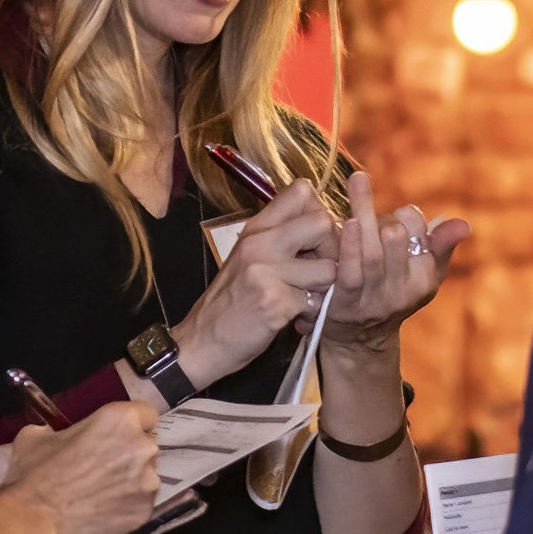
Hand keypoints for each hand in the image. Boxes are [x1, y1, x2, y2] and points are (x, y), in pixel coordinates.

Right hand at [0, 401, 161, 533]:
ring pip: (146, 477)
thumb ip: (58, 430)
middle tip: (103, 468)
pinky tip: (103, 513)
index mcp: (119, 420)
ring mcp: (148, 482)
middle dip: (129, 455)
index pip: (146, 414)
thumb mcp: (36, 437)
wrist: (34, 522)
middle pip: (146, 446)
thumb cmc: (35, 475)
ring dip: (130, 482)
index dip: (133, 425)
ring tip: (100, 495)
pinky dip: (126, 507)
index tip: (118, 436)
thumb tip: (55, 434)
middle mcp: (142, 448)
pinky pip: (140, 504)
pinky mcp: (145, 512)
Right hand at [172, 182, 334, 384]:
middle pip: (323, 223)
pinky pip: (316, 301)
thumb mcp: (247, 257)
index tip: (313, 238)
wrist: (200, 342)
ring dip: (323, 287)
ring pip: (328, 268)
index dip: (318, 213)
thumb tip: (321, 222)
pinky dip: (311, 312)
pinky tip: (294, 316)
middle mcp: (259, 243)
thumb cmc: (230, 301)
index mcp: (255, 229)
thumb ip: (278, 236)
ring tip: (305, 297)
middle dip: (332, 250)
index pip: (301, 191)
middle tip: (318, 270)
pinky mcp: (275, 302)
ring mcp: (266, 272)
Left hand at [324, 170, 469, 357]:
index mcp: (424, 280)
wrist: (359, 339)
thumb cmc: (392, 291)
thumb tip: (465, 224)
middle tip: (368, 188)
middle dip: (385, 212)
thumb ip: (440, 245)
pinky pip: (350, 273)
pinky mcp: (345, 304)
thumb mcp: (423, 273)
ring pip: (372, 253)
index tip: (395, 213)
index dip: (409, 216)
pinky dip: (349, 246)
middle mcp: (402, 292)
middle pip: (396, 240)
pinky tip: (347, 222)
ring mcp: (373, 300)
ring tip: (358, 182)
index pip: (422, 235)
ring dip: (364, 215)